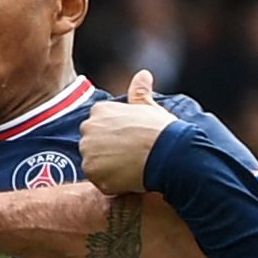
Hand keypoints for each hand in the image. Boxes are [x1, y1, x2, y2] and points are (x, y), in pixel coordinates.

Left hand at [79, 69, 174, 193]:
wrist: (169, 154)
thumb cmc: (161, 131)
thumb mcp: (150, 107)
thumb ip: (140, 92)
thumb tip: (143, 74)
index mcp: (99, 110)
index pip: (99, 127)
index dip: (116, 137)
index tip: (131, 141)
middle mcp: (88, 129)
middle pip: (93, 145)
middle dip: (107, 151)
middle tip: (130, 156)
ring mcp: (89, 153)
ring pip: (95, 164)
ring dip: (108, 168)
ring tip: (131, 167)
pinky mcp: (94, 175)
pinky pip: (100, 181)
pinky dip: (112, 183)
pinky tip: (129, 178)